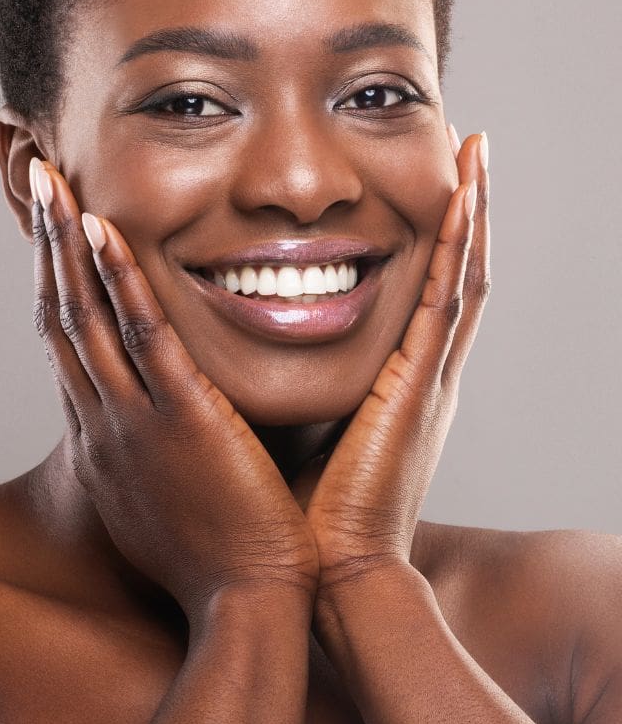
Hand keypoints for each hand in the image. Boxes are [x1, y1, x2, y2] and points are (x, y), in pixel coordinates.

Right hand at [30, 160, 318, 624]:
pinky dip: (120, 281)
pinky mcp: (180, 418)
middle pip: (61, 319)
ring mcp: (135, 418)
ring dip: (66, 247)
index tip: (52, 239)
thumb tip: (160, 422)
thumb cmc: (216, 554)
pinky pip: (143, 336)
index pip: (69, 346)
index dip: (54, 286)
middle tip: (36, 189)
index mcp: (105, 437)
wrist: (248, 602)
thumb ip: (154, 449)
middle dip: (46, 250)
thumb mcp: (164, 498)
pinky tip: (105, 231)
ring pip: (87, 317)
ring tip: (52, 187)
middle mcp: (104, 421)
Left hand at [305, 129, 489, 594]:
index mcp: (401, 386)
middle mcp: (426, 374)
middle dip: (465, 208)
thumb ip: (297, 390)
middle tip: (468, 145)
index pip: (424, 293)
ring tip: (476, 147)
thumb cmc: (309, 517)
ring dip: (472, 209)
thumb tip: (248, 355)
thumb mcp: (306, 435)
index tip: (431, 184)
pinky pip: (443, 299)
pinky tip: (460, 194)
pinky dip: (457, 245)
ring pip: (460, 273)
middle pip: (454, 271)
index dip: (434, 238)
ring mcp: (430, 378)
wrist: (333, 578)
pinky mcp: (419, 387)